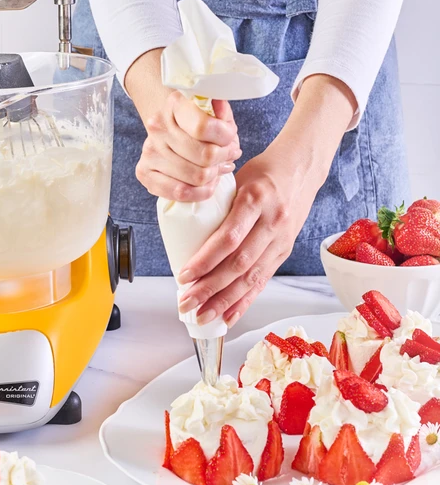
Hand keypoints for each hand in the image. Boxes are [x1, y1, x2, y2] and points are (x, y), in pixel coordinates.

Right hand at [135, 92, 241, 201]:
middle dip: (222, 159)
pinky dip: (200, 192)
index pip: (204, 127)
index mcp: (175, 104)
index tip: (229, 140)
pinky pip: (180, 192)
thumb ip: (223, 116)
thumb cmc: (197, 124)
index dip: (225, 138)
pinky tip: (205, 183)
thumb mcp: (216, 113)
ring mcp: (149, 151)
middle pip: (205, 156)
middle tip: (225, 158)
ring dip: (214, 176)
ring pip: (197, 177)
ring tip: (216, 169)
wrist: (170, 131)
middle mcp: (157, 126)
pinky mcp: (144, 173)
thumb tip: (224, 124)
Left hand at [176, 74, 357, 324]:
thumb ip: (216, 204)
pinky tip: (228, 316)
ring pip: (251, 278)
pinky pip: (263, 281)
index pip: (228, 238)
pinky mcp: (284, 252)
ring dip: (224, 301)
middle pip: (238, 264)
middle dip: (210, 289)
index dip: (205, 261)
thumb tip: (183, 231)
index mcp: (256, 199)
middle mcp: (272, 223)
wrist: (301, 168)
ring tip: (202, 316)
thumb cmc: (263, 171)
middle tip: (186, 303)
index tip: (184, 276)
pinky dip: (244, 302)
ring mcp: (281, 240)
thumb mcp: (236, 178)